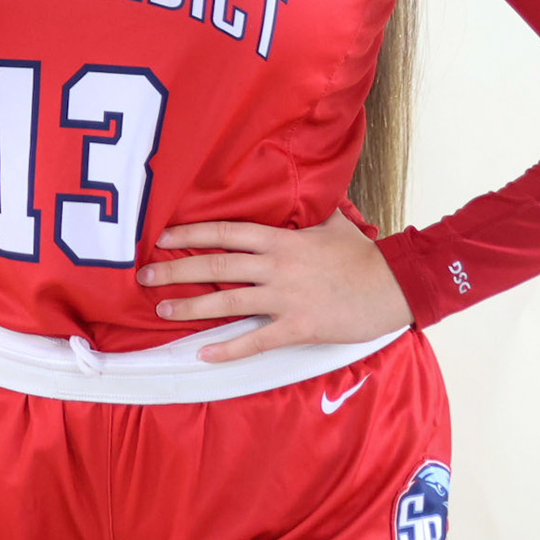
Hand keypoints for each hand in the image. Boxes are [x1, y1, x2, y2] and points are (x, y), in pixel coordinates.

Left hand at [136, 210, 413, 362]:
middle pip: (216, 265)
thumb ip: (306, 209)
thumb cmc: (362, 255)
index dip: (191, 233)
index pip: (225, 232)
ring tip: (163, 308)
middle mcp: (276, 266)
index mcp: (281, 239)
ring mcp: (285, 298)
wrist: (395, 286)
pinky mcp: (298, 327)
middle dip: (176, 269)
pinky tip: (203, 353)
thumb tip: (298, 186)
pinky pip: (256, 340)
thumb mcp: (331, 222)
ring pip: (228, 302)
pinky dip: (228, 348)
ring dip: (191, 307)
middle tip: (144, 275)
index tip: (162, 235)